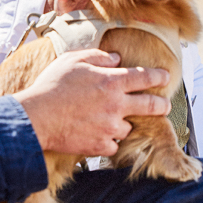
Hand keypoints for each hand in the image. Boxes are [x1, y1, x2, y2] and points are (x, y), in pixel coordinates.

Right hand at [14, 49, 170, 155]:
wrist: (36, 117)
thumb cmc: (52, 86)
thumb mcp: (73, 60)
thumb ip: (98, 57)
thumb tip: (116, 59)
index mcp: (112, 82)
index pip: (144, 77)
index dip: (158, 76)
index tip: (165, 76)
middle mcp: (116, 105)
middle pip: (150, 106)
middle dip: (161, 105)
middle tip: (164, 105)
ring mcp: (110, 128)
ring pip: (128, 128)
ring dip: (123, 124)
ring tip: (109, 121)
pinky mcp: (100, 145)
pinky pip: (112, 145)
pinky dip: (108, 141)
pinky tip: (97, 135)